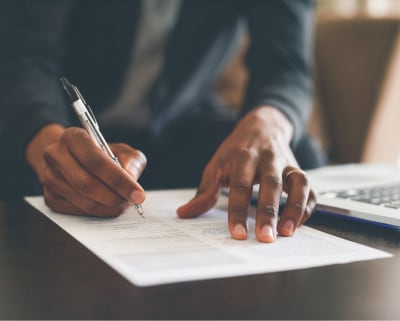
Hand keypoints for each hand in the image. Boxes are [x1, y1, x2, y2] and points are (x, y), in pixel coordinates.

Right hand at [26, 124, 146, 215]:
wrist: (74, 158)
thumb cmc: (102, 153)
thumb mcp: (121, 150)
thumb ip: (131, 161)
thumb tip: (131, 179)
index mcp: (73, 137)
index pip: (95, 161)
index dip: (119, 180)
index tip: (138, 194)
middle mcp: (56, 155)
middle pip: (87, 184)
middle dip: (115, 197)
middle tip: (132, 201)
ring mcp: (49, 177)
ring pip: (83, 201)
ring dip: (109, 207)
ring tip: (123, 202)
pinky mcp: (50, 197)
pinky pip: (78, 211)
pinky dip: (99, 212)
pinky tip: (109, 206)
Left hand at [177, 106, 315, 241]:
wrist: (261, 127)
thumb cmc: (235, 151)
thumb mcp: (216, 166)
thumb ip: (204, 192)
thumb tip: (184, 214)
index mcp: (243, 157)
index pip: (240, 186)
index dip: (238, 210)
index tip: (238, 233)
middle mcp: (268, 158)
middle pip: (271, 184)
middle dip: (269, 212)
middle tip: (265, 238)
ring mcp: (287, 163)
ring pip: (298, 183)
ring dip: (295, 208)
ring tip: (287, 233)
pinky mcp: (299, 170)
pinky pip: (310, 188)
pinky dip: (307, 206)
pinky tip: (298, 224)